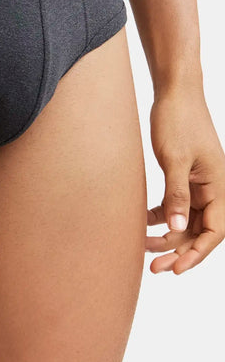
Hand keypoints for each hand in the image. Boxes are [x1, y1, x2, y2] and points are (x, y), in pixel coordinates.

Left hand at [146, 86, 224, 273]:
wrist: (174, 92)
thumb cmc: (178, 120)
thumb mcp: (174, 159)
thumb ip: (176, 194)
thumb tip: (176, 229)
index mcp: (219, 187)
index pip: (214, 232)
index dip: (197, 253)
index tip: (175, 269)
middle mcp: (213, 188)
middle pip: (199, 231)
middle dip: (179, 251)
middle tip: (155, 268)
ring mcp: (199, 183)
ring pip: (186, 220)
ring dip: (168, 236)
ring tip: (144, 249)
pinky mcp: (183, 176)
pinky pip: (175, 205)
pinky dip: (161, 216)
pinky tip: (143, 222)